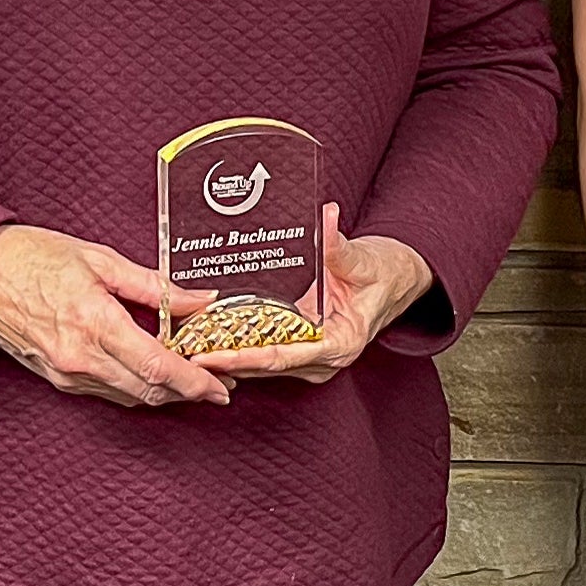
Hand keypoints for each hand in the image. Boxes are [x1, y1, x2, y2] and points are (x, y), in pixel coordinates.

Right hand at [0, 224, 228, 407]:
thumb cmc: (30, 258)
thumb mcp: (99, 260)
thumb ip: (153, 285)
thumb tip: (198, 299)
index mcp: (94, 322)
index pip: (157, 366)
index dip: (195, 381)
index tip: (221, 385)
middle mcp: (80, 357)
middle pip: (149, 391)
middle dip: (190, 393)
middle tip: (221, 385)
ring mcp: (67, 373)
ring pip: (130, 397)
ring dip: (165, 393)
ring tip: (195, 379)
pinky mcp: (58, 379)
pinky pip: (108, 393)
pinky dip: (136, 388)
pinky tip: (154, 375)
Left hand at [194, 207, 432, 386]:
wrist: (399, 278)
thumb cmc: (386, 273)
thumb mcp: (365, 259)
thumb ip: (340, 246)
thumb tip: (326, 219)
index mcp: (340, 344)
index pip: (284, 356)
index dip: (247, 358)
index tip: (215, 356)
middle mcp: (323, 358)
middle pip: (265, 365)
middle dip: (225, 361)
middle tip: (186, 351)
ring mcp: (311, 356)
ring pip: (261, 363)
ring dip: (227, 357)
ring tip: (188, 347)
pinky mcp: (301, 345)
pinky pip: (265, 351)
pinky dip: (238, 347)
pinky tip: (209, 339)